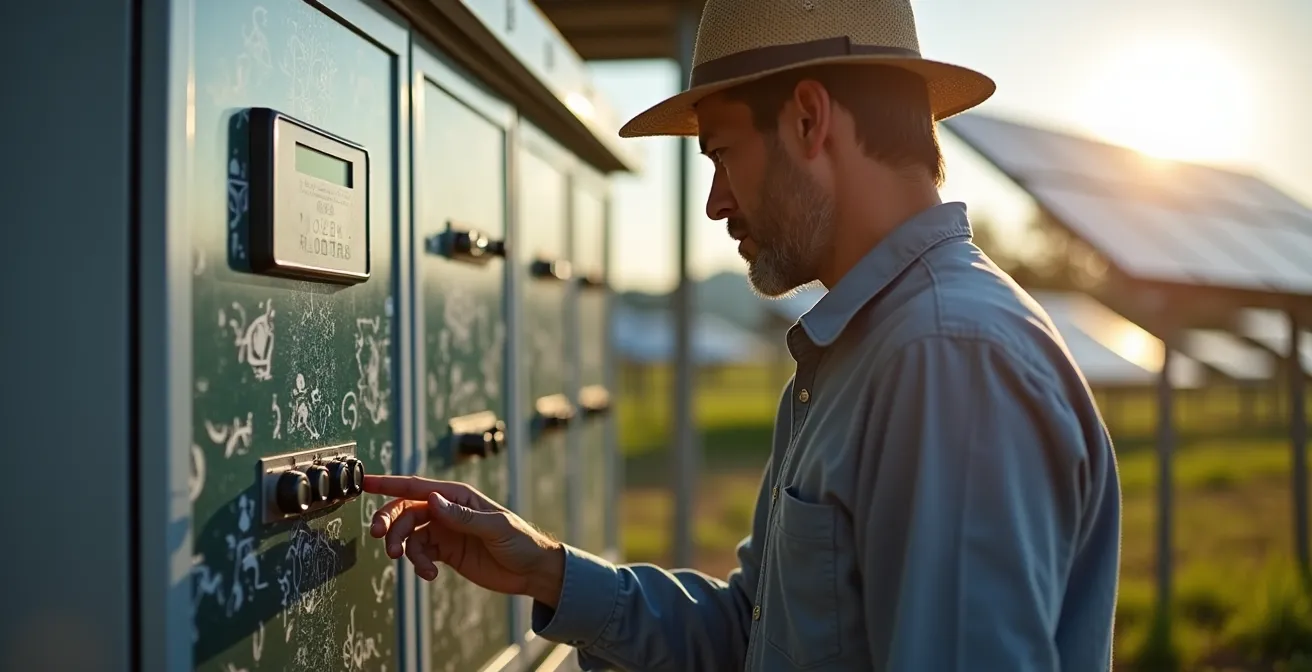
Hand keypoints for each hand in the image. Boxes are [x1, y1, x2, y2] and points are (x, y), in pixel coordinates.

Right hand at [362, 475, 566, 607]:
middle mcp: (446, 510)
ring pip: (408, 534)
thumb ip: (462, 516)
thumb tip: (432, 500)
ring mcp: (444, 531)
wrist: (531, 571)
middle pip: (405, 511)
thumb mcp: (495, 527)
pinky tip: (430, 574)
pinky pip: (419, 554)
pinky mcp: (444, 552)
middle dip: (389, 523)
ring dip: (404, 549)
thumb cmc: (521, 541)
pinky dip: (418, 564)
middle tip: (382, 539)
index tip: (364, 483)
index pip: (416, 487)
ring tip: (420, 567)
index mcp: (457, 496)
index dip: (388, 484)